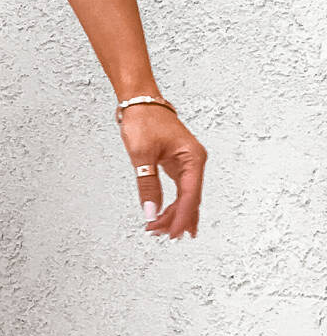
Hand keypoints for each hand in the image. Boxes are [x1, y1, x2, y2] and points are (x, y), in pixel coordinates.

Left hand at [119, 104, 206, 238]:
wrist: (140, 101)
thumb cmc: (144, 120)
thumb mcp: (142, 155)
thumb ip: (148, 185)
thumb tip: (151, 212)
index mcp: (193, 158)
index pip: (190, 195)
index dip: (181, 217)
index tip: (172, 233)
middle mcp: (194, 162)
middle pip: (190, 199)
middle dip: (176, 219)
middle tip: (159, 235)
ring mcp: (187, 164)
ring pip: (185, 197)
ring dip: (174, 214)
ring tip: (159, 231)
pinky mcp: (178, 164)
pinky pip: (180, 190)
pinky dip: (173, 204)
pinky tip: (169, 218)